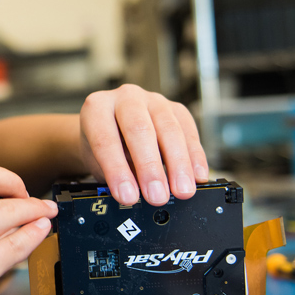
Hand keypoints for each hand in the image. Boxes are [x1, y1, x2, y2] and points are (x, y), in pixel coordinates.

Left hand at [79, 84, 208, 205]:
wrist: (112, 128)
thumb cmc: (103, 146)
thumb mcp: (98, 161)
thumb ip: (116, 174)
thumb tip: (135, 196)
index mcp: (97, 107)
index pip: (106, 140)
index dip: (117, 171)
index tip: (128, 196)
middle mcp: (125, 98)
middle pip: (139, 130)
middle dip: (149, 168)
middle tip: (157, 196)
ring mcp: (153, 100)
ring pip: (169, 129)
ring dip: (178, 165)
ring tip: (181, 191)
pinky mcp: (176, 108)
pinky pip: (189, 131)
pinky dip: (195, 156)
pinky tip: (197, 176)